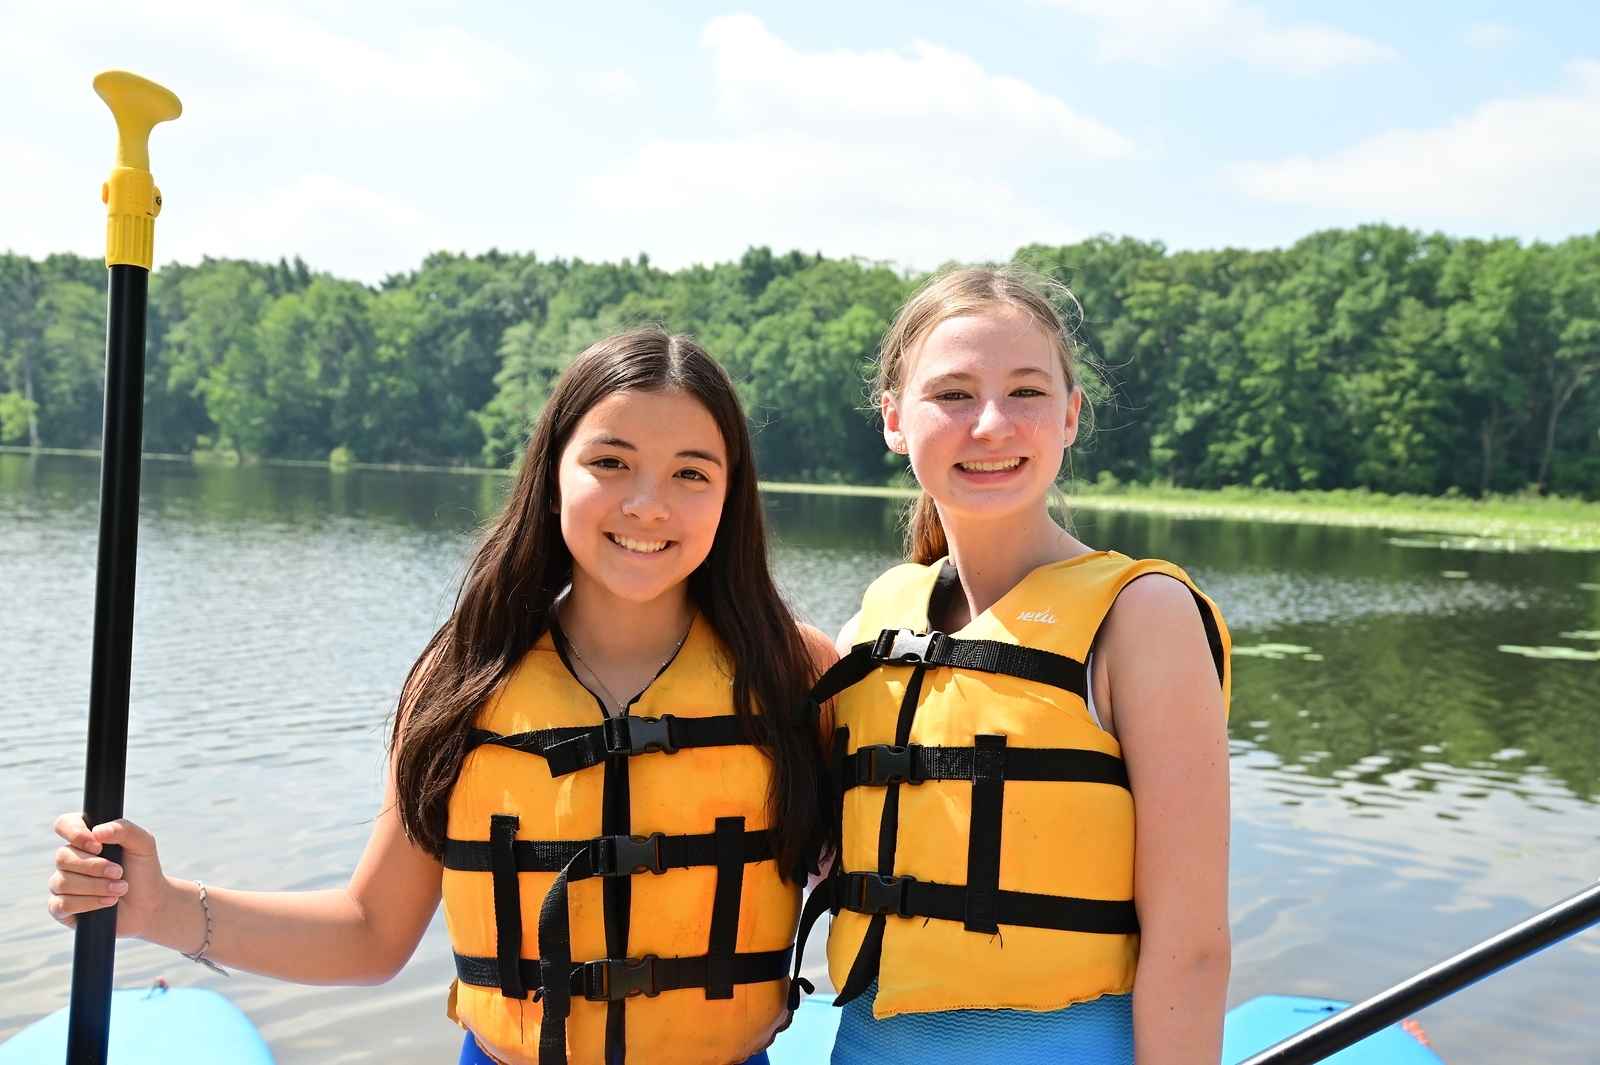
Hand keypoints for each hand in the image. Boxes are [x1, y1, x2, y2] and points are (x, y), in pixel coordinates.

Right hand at [48, 813, 167, 938]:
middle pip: (62, 857)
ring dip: (96, 886)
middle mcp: (69, 859)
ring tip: (120, 889)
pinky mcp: (61, 908)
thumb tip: (96, 832)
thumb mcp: (143, 844)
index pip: (64, 824)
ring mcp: (62, 883)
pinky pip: (61, 905)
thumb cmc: (142, 869)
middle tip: (119, 872)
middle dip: (94, 867)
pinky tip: (108, 902)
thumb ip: (124, 830)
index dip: (75, 833)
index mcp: (85, 838)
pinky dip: (87, 903)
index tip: (98, 846)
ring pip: (62, 882)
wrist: (148, 903)